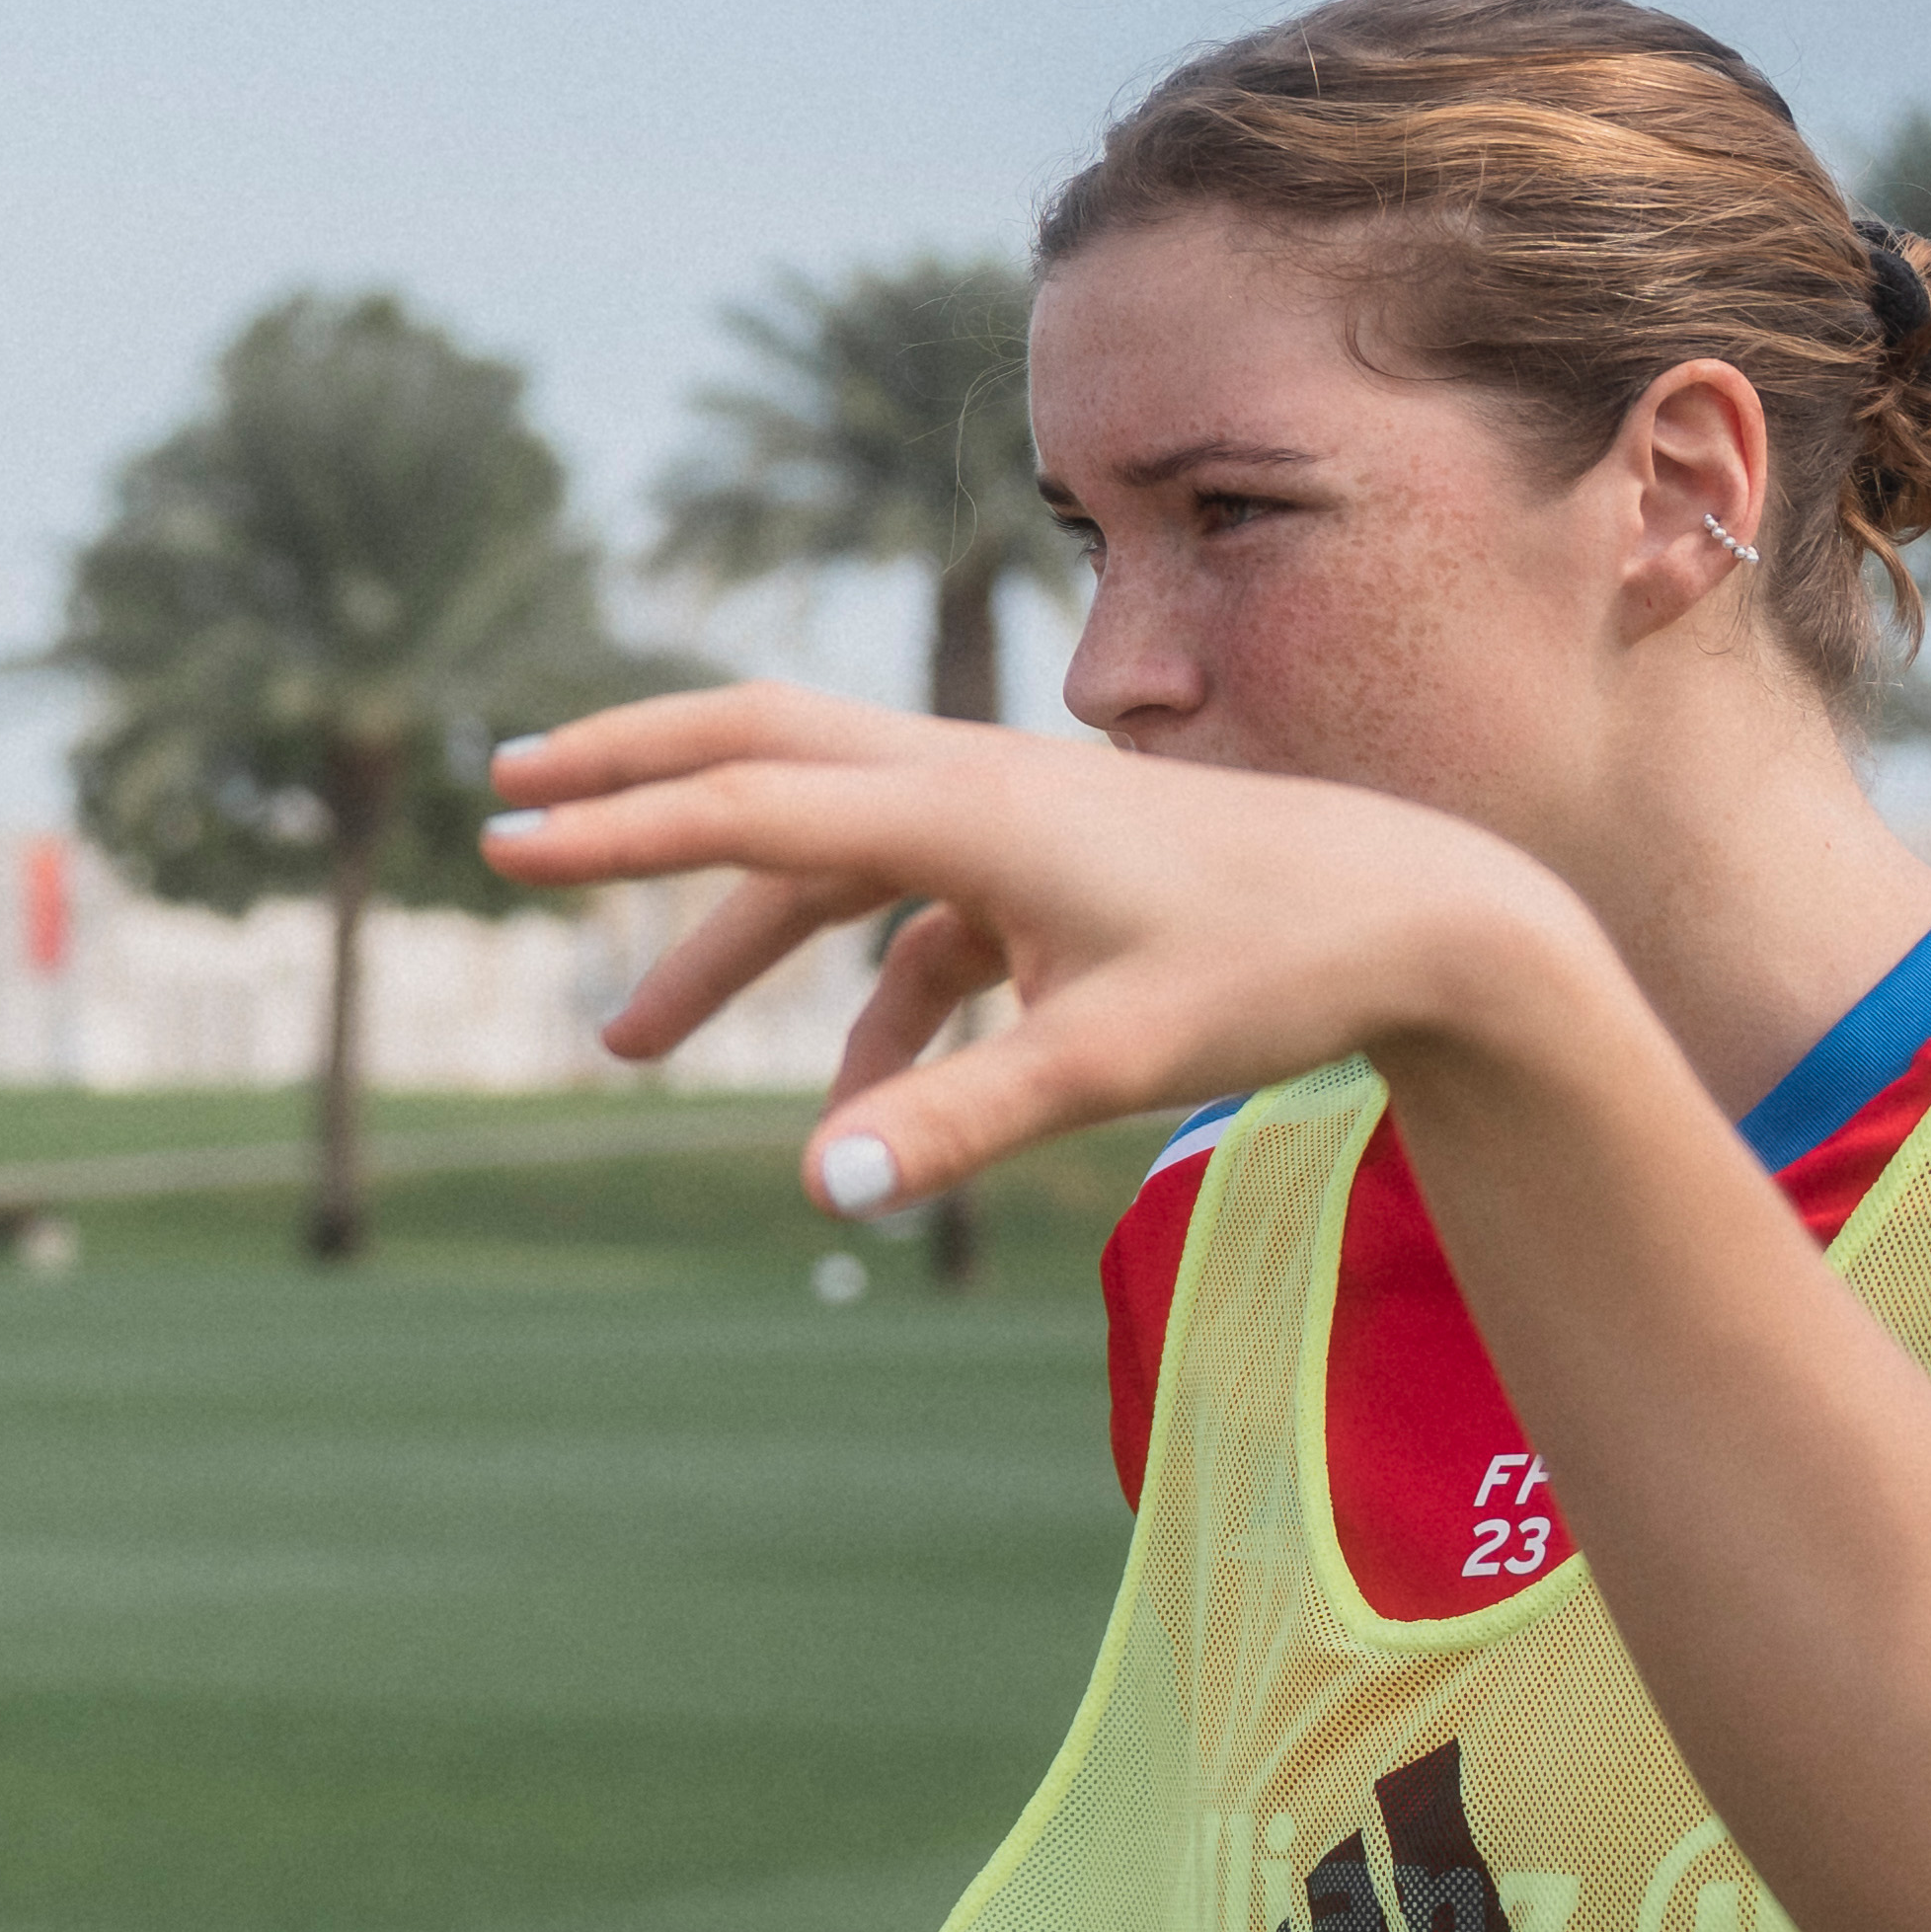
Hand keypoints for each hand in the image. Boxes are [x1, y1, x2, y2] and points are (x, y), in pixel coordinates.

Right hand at [476, 684, 1616, 1209]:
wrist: (1430, 918)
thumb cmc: (1281, 974)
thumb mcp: (1114, 1063)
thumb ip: (954, 1122)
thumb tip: (815, 1186)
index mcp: (967, 808)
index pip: (750, 805)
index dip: (615, 827)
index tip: (500, 844)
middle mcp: (971, 782)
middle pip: (758, 745)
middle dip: (628, 774)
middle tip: (508, 799)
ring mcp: (1005, 820)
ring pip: (821, 840)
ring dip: (725, 937)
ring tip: (632, 1047)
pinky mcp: (1043, 869)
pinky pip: (907, 928)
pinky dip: (861, 1011)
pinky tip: (852, 1116)